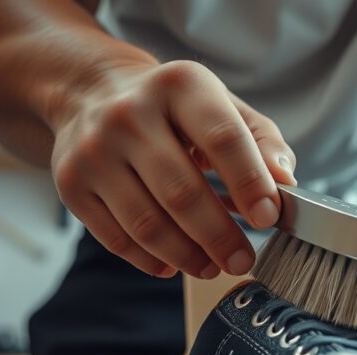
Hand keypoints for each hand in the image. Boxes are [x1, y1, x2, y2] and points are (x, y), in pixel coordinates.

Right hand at [49, 60, 295, 278]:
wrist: (91, 92)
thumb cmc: (175, 110)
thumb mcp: (224, 106)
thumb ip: (263, 142)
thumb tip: (284, 183)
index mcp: (180, 85)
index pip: (223, 138)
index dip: (250, 183)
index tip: (269, 218)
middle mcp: (129, 114)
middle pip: (181, 192)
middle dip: (220, 236)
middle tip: (243, 261)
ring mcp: (94, 150)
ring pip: (146, 222)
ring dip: (188, 255)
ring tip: (213, 267)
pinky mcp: (71, 184)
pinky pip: (116, 237)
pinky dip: (150, 259)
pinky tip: (174, 264)